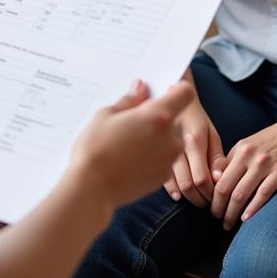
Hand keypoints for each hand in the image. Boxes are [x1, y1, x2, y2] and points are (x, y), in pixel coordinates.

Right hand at [69, 79, 192, 211]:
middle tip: (133, 121)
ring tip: (128, 143)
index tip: (163, 91)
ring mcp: (169, 159)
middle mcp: (170, 137)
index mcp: (158, 115)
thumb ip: (129, 100)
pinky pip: (163, 158)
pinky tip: (130, 158)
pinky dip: (152, 155)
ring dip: (156, 137)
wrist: (91, 188)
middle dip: (157, 117)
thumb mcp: (106, 115)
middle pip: (175, 118)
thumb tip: (141, 89)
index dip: (176, 89)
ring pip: (169, 139)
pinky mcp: (163, 176)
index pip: (185, 93)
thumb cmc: (95, 149)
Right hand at [163, 81, 225, 206]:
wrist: (167, 95)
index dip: (211, 193)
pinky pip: (161, 178)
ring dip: (187, 197)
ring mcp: (162, 150)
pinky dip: (171, 190)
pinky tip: (178, 194)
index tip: (216, 196)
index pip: (203, 178)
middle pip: (189, 185)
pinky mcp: (152, 153)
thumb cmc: (193, 115)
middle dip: (200, 199)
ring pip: (175, 184)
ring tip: (195, 199)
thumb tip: (220, 178)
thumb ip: (216, 155)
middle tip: (207, 204)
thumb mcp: (210, 131)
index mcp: (194, 140)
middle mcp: (178, 147)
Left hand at [209, 110, 276, 228]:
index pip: (218, 174)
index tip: (210, 203)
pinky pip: (262, 194)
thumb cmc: (276, 138)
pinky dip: (252, 209)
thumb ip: (235, 158)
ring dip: (231, 212)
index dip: (211, 191)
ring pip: (240, 194)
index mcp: (240, 148)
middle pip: (225, 186)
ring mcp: (264, 164)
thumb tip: (217, 178)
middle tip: (215, 217)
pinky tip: (246, 220)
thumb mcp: (252, 143)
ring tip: (227, 224)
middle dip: (217, 206)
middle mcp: (248, 155)